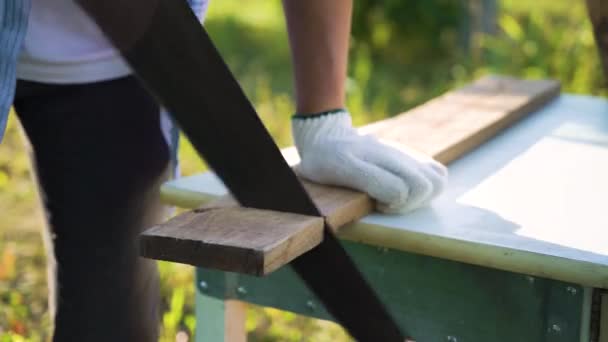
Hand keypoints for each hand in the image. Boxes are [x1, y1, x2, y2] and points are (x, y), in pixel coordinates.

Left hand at [292, 110, 447, 212]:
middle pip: (428, 186)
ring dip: (421, 197)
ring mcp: (408, 155)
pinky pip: (437, 173)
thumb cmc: (326, 159)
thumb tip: (400, 194)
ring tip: (398, 198)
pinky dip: (428, 187)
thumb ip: (371, 180)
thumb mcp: (340, 169)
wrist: (326, 136)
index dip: (393, 204)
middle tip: (387, 203)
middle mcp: (398, 155)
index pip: (406, 189)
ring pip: (437, 180)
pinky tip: (406, 190)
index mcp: (379, 158)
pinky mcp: (413, 158)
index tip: (376, 203)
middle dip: (409, 203)